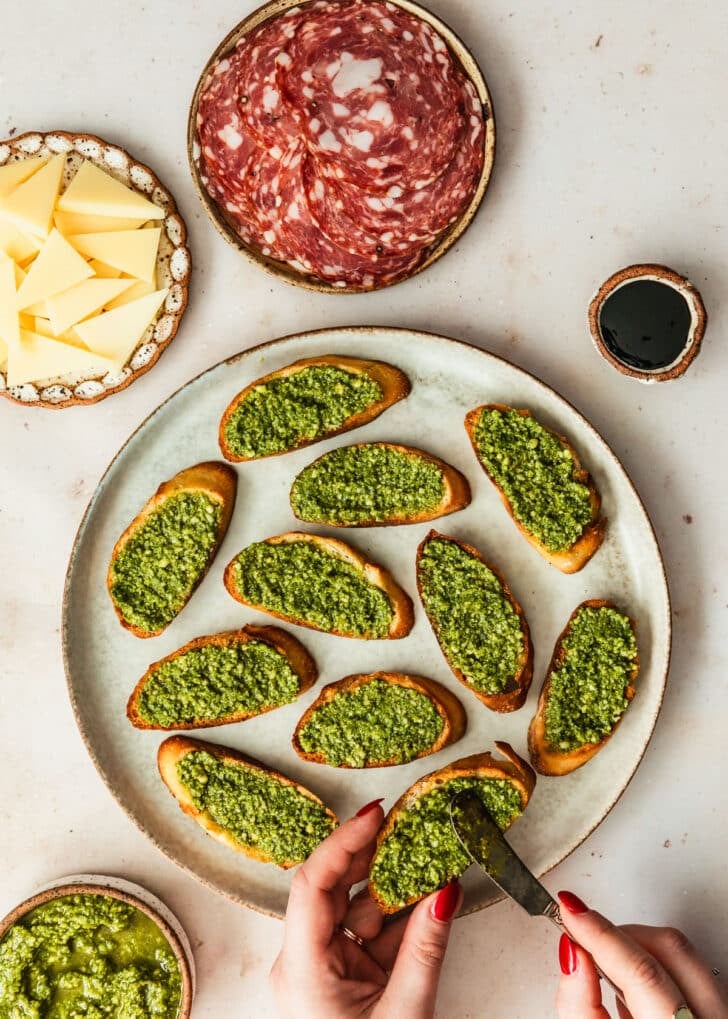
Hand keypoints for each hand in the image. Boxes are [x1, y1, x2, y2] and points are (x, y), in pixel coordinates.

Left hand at [270, 799, 462, 1018]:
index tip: (377, 813)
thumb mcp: (408, 1010)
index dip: (343, 842)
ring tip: (427, 865)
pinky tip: (423, 902)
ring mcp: (317, 968)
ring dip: (391, 890)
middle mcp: (301, 962)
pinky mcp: (336, 976)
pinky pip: (363, 932)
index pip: (314, 885)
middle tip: (407, 828)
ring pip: (352, 908)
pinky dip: (394, 919)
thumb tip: (447, 888)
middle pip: (331, 889)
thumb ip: (427, 945)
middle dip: (372, 859)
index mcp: (303, 969)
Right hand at [555, 890, 727, 1017]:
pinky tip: (633, 990)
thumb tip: (571, 955)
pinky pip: (692, 971)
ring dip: (637, 947)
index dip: (598, 933)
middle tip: (579, 930)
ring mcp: (722, 1013)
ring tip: (605, 968)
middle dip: (616, 933)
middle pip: (667, 946)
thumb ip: (581, 1007)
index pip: (640, 970)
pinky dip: (657, 968)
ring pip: (682, 951)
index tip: (568, 907)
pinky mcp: (720, 1008)